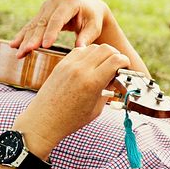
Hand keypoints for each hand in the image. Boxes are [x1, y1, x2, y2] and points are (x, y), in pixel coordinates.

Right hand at [11, 0, 111, 57]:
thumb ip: (87, 37)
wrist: (89, 6)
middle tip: (26, 51)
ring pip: (34, 24)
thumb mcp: (94, 27)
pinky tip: (14, 45)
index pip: (58, 19)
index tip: (44, 46)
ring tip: (18, 53)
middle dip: (33, 38)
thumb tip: (80, 49)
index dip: (50, 32)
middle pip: (43, 22)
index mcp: (70, 2)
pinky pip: (31, 25)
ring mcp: (46, 5)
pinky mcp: (42, 11)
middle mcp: (55, 1)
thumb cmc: (93, 18)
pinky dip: (23, 35)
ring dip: (25, 39)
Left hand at [13, 44, 129, 150]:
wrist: (43, 121)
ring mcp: (69, 65)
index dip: (125, 62)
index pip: (116, 60)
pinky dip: (88, 54)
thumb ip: (108, 90)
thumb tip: (115, 79)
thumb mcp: (96, 108)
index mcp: (92, 82)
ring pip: (93, 47)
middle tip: (117, 66)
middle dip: (116, 55)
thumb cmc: (70, 120)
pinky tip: (89, 66)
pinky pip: (79, 51)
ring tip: (102, 66)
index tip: (126, 69)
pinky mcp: (61, 65)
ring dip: (102, 53)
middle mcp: (80, 70)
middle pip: (106, 49)